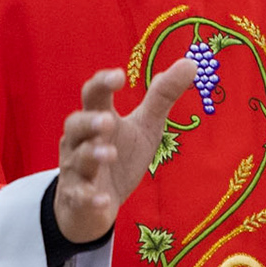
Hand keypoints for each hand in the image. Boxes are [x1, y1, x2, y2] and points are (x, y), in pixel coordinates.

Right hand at [54, 56, 196, 243]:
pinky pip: (80, 197)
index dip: (102, 83)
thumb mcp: (145, 126)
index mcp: (97, 118)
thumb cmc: (120, 156)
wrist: (94, 203)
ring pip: (77, 159)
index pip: (93, 94)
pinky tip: (104, 200)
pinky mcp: (78, 198)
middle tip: (108, 120)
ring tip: (110, 153)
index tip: (120, 76)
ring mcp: (77, 170)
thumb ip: (163, 96)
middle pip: (75, 124)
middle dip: (89, 121)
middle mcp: (81, 141)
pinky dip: (90, 198)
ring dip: (92, 155)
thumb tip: (190, 63)